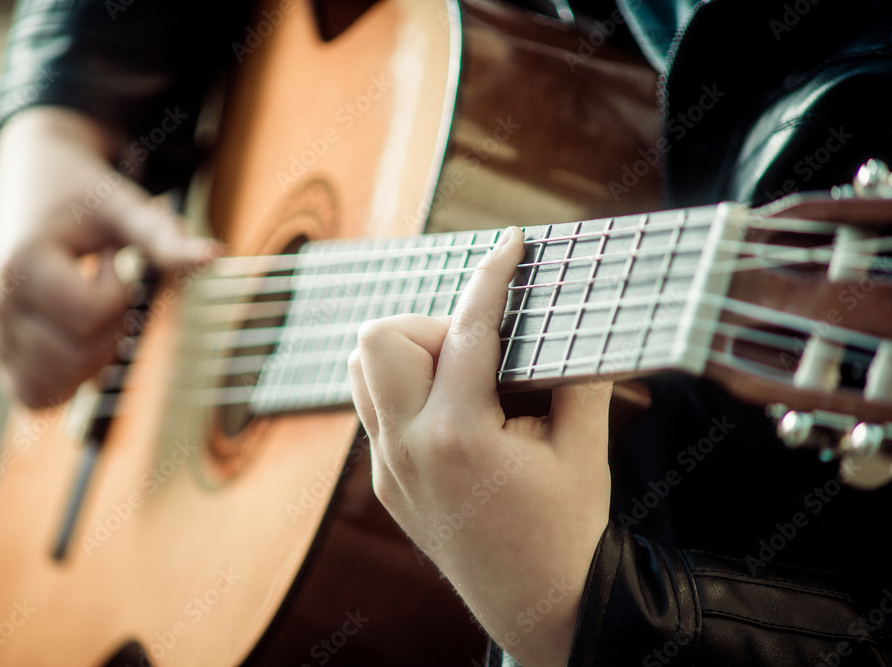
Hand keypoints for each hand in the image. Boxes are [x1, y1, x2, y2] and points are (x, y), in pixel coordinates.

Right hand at [0, 107, 215, 407]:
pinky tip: (77, 340)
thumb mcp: (124, 207)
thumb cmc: (81, 195)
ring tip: (86, 308)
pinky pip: (36, 397)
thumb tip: (214, 256)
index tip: (111, 262)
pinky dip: (67, 382)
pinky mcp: (0, 354)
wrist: (34, 182)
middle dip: (112, 328)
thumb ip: (165, 237)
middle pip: (79, 356)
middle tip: (103, 285)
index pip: (90, 316)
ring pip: (59, 386)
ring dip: (93, 358)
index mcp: (22, 265)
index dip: (119, 294)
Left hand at [348, 227, 611, 665]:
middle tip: (480, 351)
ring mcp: (388, 468)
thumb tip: (577, 315)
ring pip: (363, 370)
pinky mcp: (385, 482)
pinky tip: (454, 411)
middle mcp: (407, 449)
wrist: (540, 605)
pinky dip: (406, 389)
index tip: (509, 244)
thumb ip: (575, 374)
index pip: (466, 331)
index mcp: (459, 438)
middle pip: (379, 339)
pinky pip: (375, 408)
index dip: (492, 277)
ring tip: (464, 379)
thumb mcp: (582, 448)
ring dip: (410, 354)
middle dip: (430, 324)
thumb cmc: (567, 529)